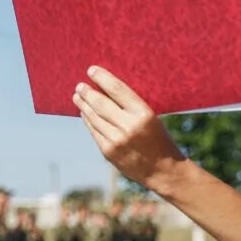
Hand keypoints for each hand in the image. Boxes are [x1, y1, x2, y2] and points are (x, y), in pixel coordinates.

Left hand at [72, 66, 184, 190]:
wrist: (163, 170)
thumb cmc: (159, 139)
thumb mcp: (151, 118)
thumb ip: (131, 106)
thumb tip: (106, 90)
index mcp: (143, 113)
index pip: (117, 89)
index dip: (102, 78)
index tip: (91, 70)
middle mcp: (128, 126)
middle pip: (101, 103)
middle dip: (87, 92)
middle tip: (79, 86)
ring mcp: (117, 140)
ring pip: (94, 118)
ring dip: (84, 106)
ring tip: (77, 97)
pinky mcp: (108, 152)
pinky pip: (94, 131)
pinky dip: (88, 120)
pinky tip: (84, 113)